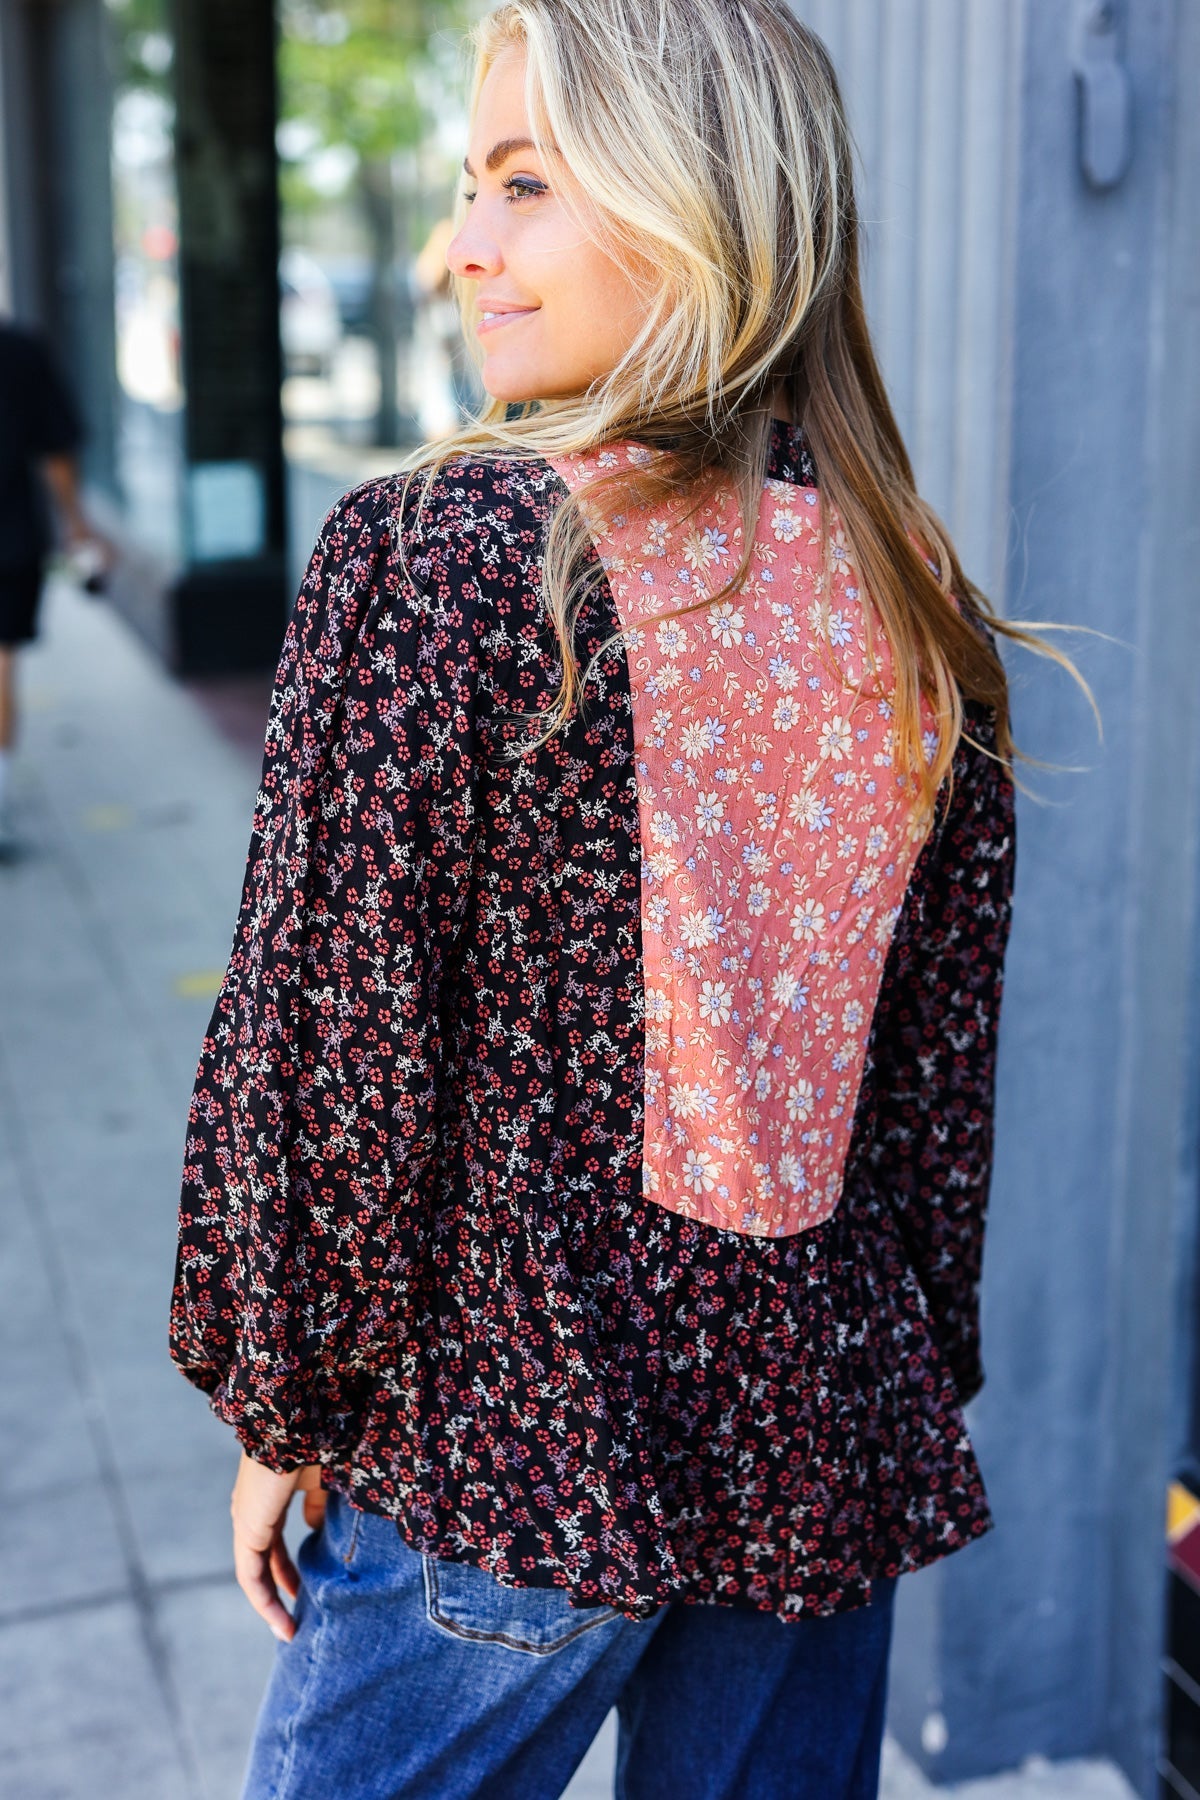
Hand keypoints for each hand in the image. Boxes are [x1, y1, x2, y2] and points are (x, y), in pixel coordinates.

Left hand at [230, 1452, 325, 1640]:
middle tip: (300, 1616)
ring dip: (272, 1601)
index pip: (275, 1541)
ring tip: (290, 1630)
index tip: (310, 1587)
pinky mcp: (247, 1529)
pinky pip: (251, 1574)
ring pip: (256, 1571)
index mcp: (270, 1496)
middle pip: (265, 1559)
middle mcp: (253, 1509)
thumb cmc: (316, 1442)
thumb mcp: (323, 1479)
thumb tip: (314, 1529)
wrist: (297, 1423)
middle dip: (282, 1587)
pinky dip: (265, 1599)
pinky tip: (282, 1619)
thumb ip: (318, 1506)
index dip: (291, 1566)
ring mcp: (247, 1518)